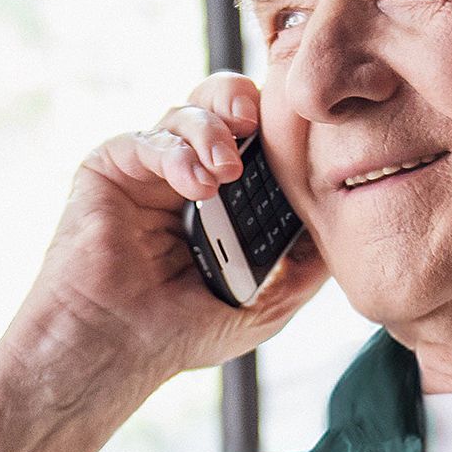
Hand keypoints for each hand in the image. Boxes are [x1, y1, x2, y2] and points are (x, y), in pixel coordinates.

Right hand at [0, 73, 331, 417]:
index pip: (256, 141)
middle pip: (220, 107)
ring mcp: (148, 172)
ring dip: (212, 129)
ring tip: (227, 168)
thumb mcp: (263, 307)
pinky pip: (146, 138)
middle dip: (242, 102)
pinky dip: (175, 152)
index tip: (297, 136)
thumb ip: (303, 268)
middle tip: (256, 121)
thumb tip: (341, 229)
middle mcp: (186, 176)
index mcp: (223, 201)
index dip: (275, 130)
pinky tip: (195, 185)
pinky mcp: (109, 170)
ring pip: (185, 112)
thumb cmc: (178, 335)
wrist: (114, 350)